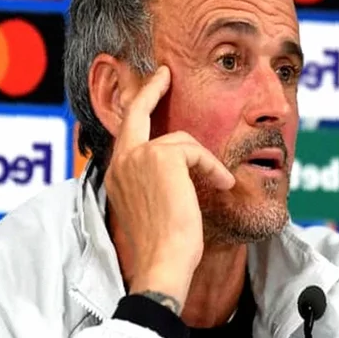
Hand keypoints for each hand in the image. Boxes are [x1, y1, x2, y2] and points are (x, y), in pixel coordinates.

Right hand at [103, 66, 234, 312]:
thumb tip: (181, 169)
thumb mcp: (155, 208)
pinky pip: (195, 151)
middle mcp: (120, 162)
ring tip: (220, 182)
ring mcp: (137, 158)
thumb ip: (156, 182)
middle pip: (137, 113)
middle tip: (165, 74)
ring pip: (180, 140)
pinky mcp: (160, 158)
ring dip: (205, 160)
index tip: (152, 86)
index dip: (138, 105)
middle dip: (151, 88)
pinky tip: (222, 185)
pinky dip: (213, 166)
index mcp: (116, 175)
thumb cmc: (163, 247)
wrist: (163, 263)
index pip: (126, 132)